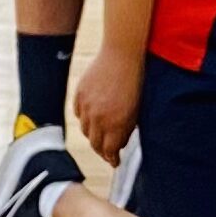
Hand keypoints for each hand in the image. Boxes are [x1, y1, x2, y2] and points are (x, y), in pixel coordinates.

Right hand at [74, 47, 143, 166]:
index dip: (112, 158)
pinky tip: (92, 116)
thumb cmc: (136, 80)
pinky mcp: (79, 95)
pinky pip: (78, 113)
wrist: (123, 54)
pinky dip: (84, 118)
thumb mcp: (137, 109)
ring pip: (85, 130)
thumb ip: (126, 128)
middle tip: (107, 152)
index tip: (115, 162)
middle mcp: (99, 118)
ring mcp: (87, 107)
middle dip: (102, 150)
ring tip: (100, 134)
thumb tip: (119, 143)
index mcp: (117, 123)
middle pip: (95, 144)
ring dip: (93, 134)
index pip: (109, 151)